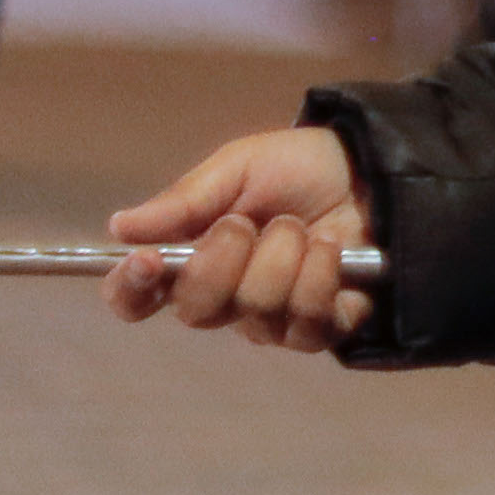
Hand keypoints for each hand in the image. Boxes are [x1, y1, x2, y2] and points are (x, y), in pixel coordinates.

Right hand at [106, 125, 371, 352]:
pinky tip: (334, 250)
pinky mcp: (322, 328)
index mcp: (192, 258)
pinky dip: (322, 279)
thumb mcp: (239, 167)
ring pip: (256, 314)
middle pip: (196, 311)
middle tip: (249, 222)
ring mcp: (273, 319)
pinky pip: (309, 325)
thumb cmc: (298, 168)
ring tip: (305, 227)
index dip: (130, 290)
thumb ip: (185, 200)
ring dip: (284, 258)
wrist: (374, 169)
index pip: (137, 298)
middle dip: (224, 259)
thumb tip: (120, 227)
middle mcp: (225, 299)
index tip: (146, 261)